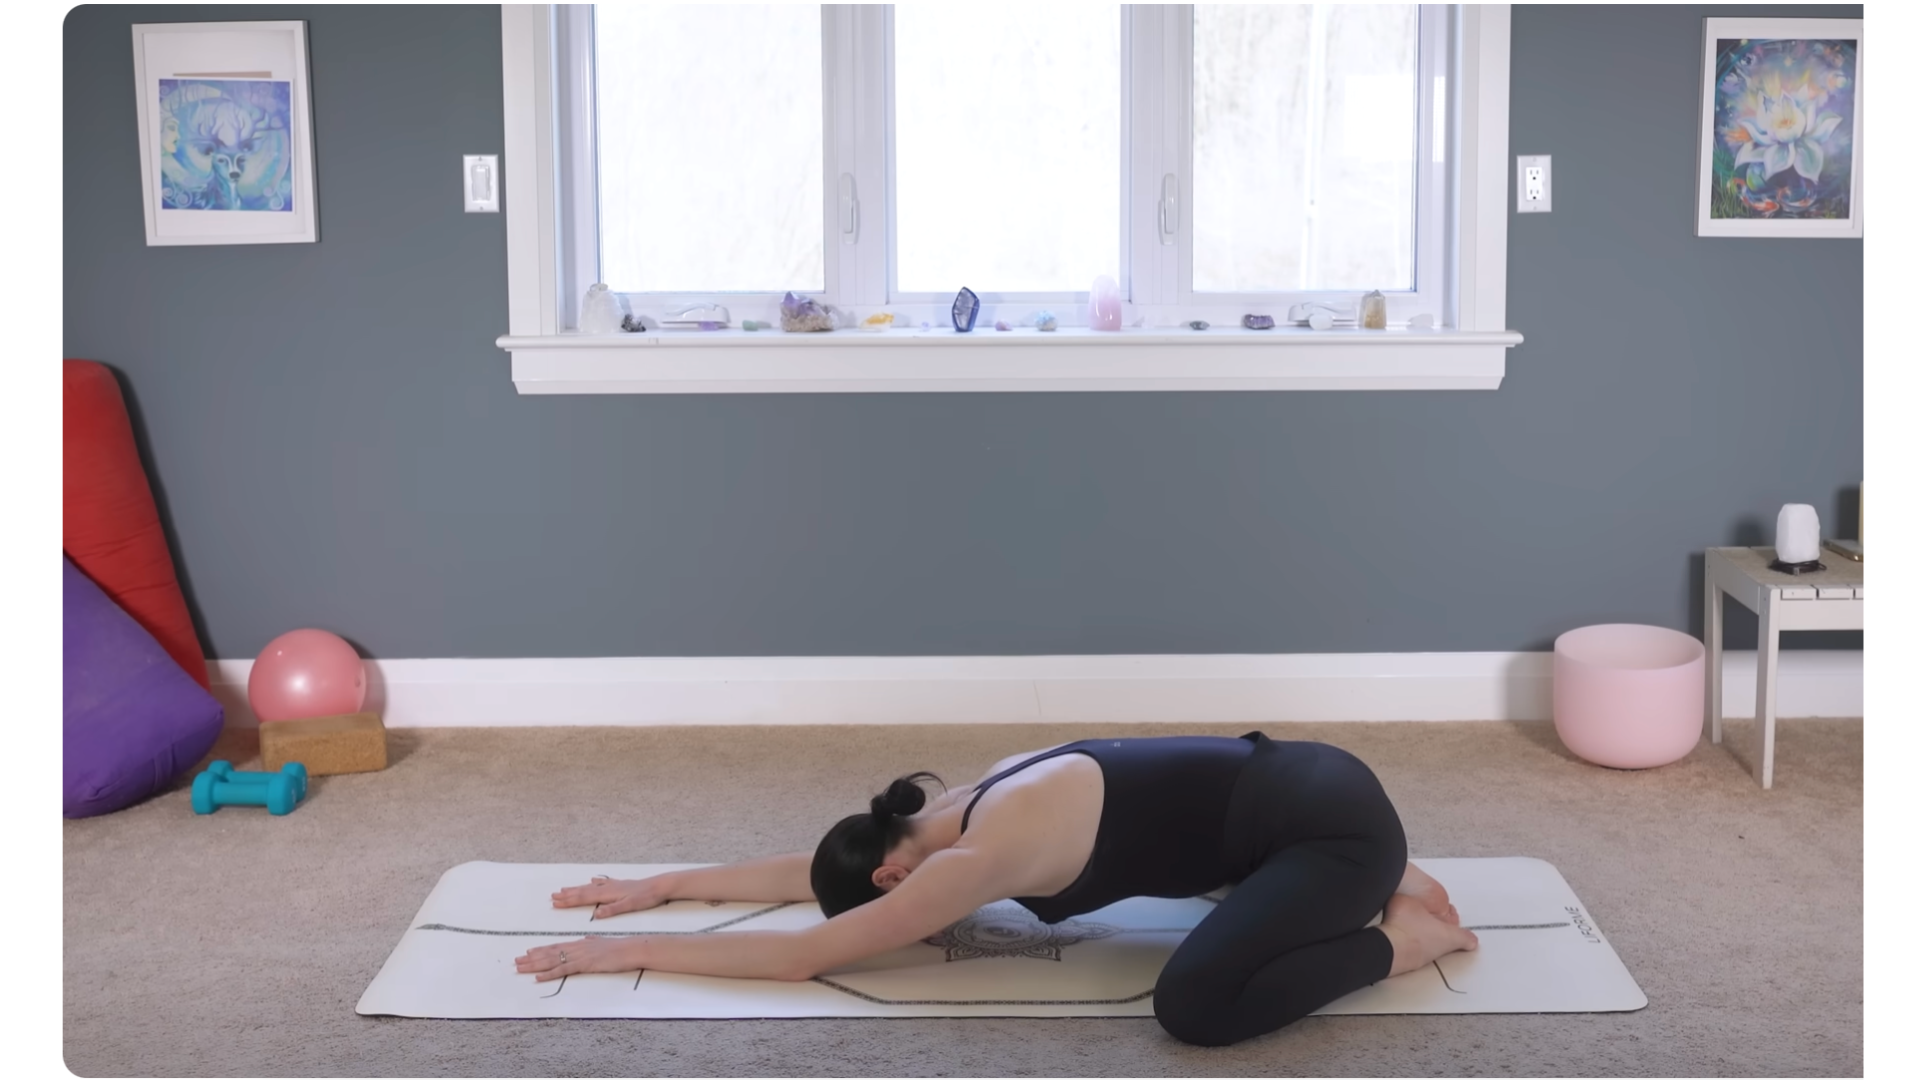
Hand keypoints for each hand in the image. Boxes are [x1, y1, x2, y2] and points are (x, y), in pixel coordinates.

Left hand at [514, 936, 643, 981]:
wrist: (631, 949)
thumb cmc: (621, 947)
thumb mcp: (603, 942)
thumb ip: (593, 941)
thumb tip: (587, 939)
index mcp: (580, 943)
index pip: (556, 946)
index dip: (541, 950)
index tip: (527, 952)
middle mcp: (577, 948)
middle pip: (550, 953)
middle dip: (532, 958)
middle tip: (516, 961)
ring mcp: (580, 956)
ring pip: (552, 960)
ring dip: (534, 965)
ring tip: (520, 967)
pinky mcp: (585, 965)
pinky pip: (563, 970)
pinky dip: (549, 974)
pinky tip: (538, 977)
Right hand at [551, 874, 670, 918]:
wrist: (659, 886)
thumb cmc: (645, 897)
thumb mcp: (629, 906)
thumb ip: (612, 910)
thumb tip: (596, 914)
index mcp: (608, 894)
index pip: (584, 898)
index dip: (569, 901)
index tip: (555, 902)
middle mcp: (608, 888)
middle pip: (583, 891)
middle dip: (568, 894)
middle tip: (553, 896)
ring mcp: (613, 885)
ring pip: (590, 887)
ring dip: (577, 888)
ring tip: (565, 888)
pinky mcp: (620, 884)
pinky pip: (601, 882)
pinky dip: (593, 882)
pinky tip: (591, 880)